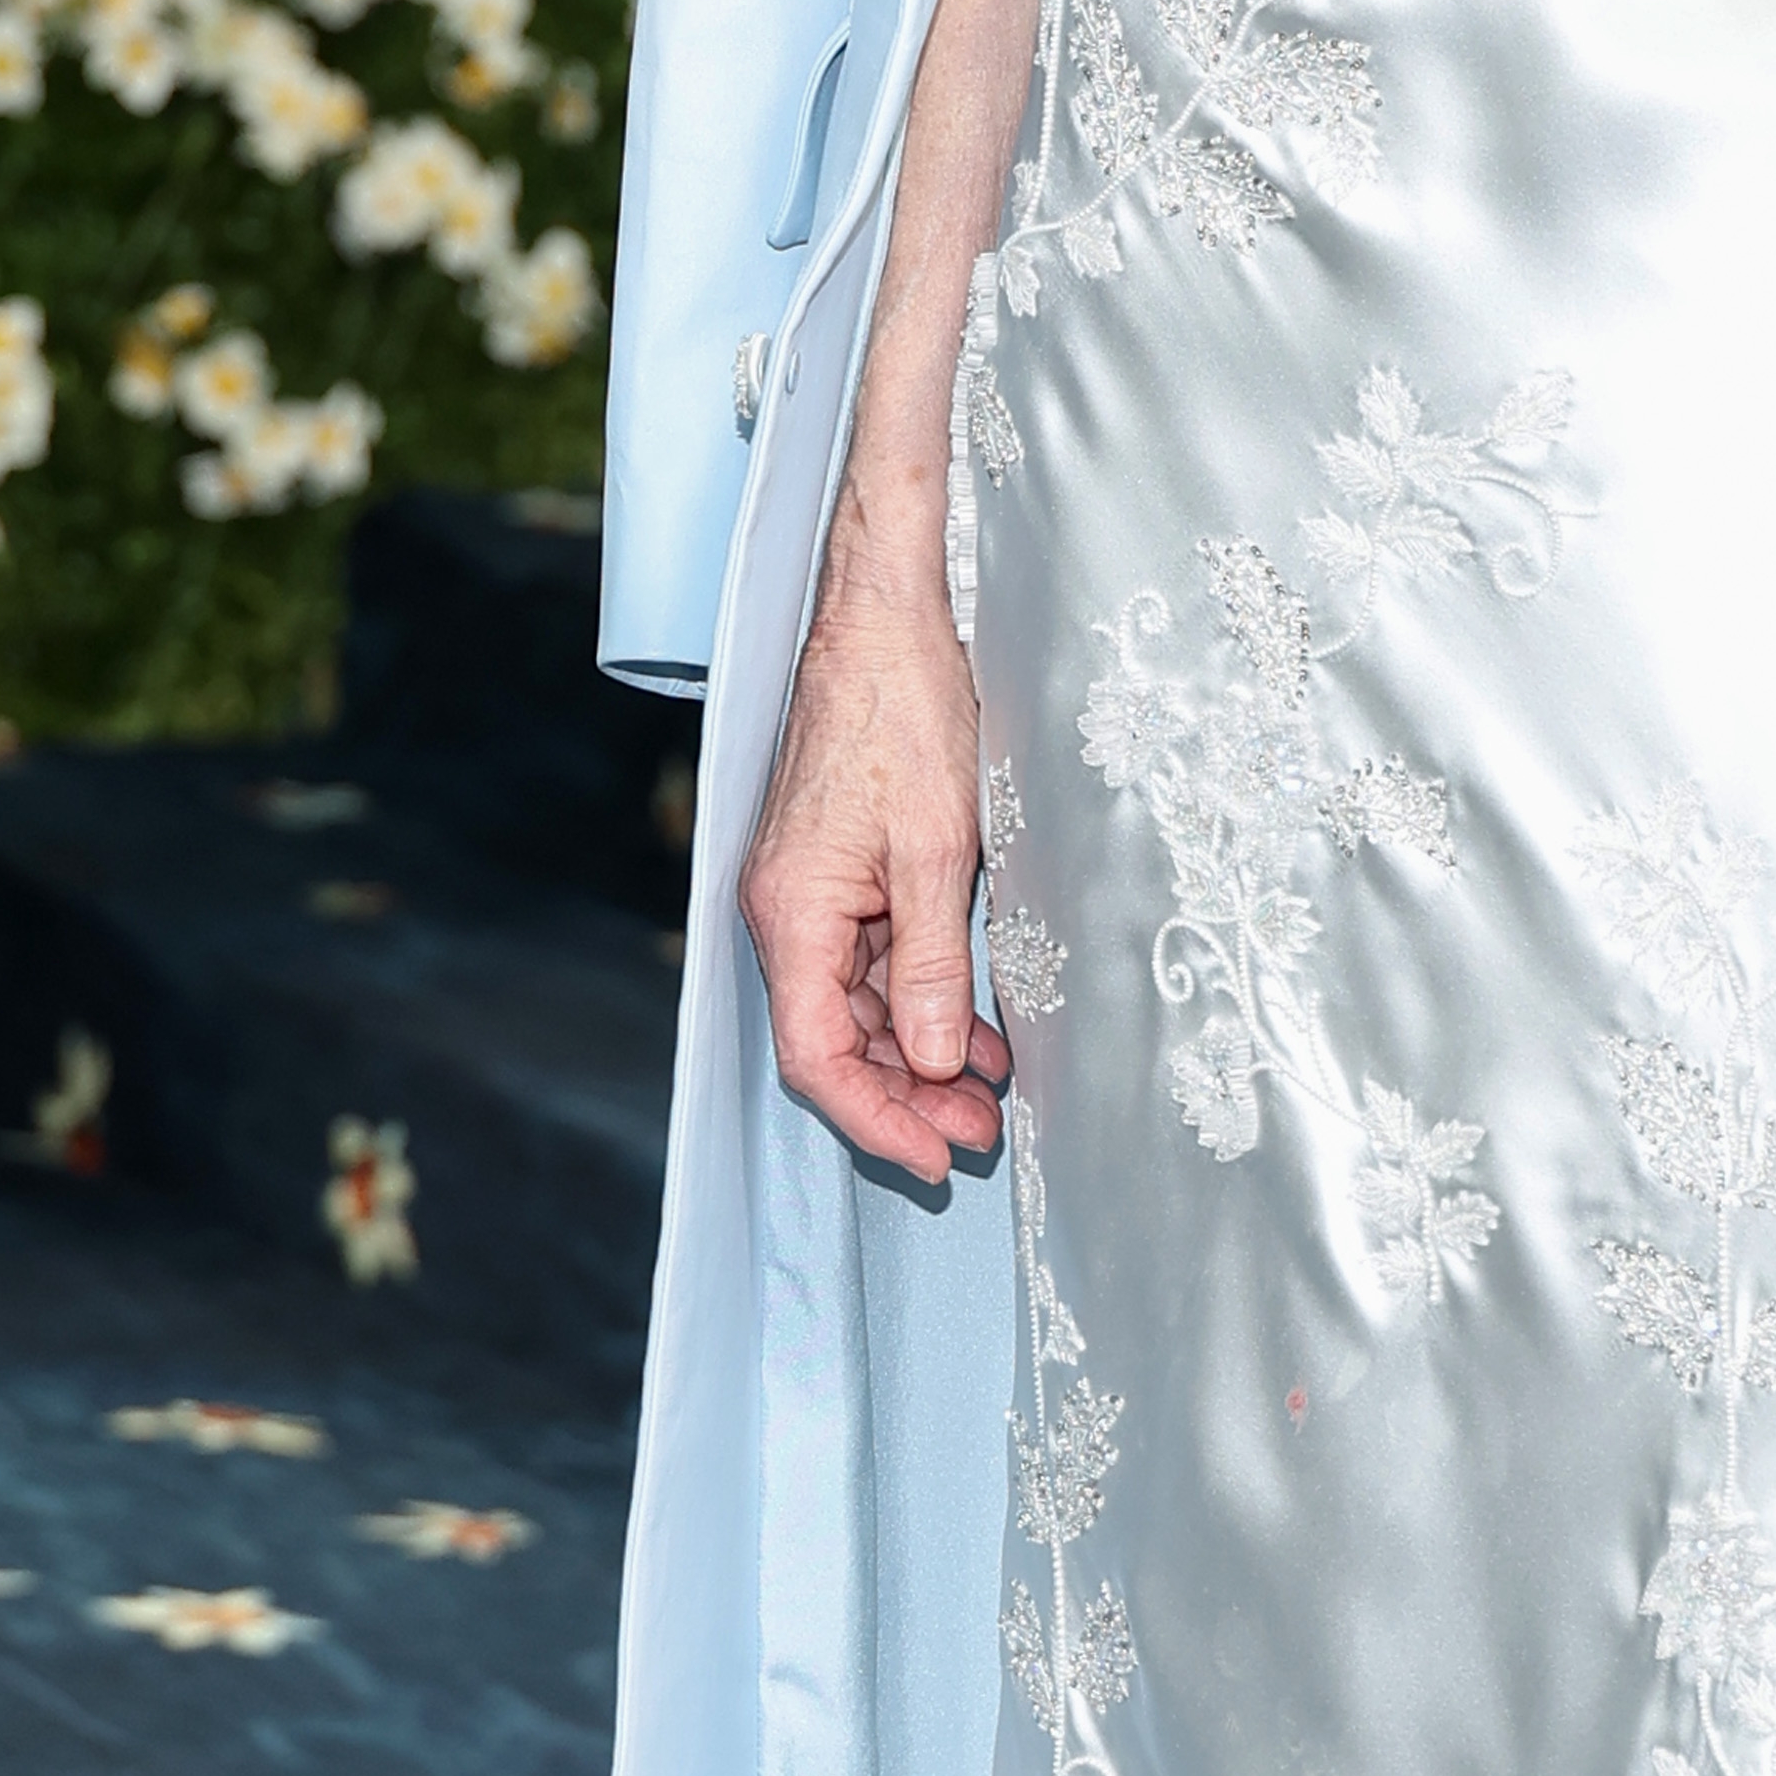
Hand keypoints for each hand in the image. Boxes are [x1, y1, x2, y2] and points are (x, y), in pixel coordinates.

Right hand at [739, 544, 1014, 1187]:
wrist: (884, 619)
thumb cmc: (904, 712)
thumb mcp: (937, 846)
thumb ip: (931, 962)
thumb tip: (929, 1062)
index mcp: (793, 911)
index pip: (817, 1054)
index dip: (875, 1117)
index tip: (937, 1156)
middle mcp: (785, 912)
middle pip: (835, 1040)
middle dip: (907, 1097)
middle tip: (983, 1135)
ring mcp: (810, 894)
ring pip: (856, 1006)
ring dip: (918, 1054)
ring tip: (990, 1094)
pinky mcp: (838, 873)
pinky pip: (871, 960)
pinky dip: (919, 999)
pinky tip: (972, 1029)